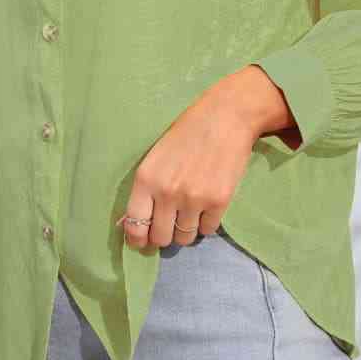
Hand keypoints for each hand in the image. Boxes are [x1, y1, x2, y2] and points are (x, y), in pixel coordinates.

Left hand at [116, 65, 297, 248]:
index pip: (135, 225)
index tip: (141, 243)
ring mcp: (194, 199)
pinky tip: (208, 205)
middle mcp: (167, 193)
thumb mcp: (157, 156)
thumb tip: (136, 221)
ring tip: (191, 210)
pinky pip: (208, 230)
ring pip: (185, 237)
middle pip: (161, 238)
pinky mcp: (219, 202)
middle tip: (170, 224)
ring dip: (187, 229)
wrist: (225, 116)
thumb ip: (147, 187)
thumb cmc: (187, 132)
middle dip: (164, 235)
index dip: (137, 240)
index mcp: (146, 179)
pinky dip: (207, 223)